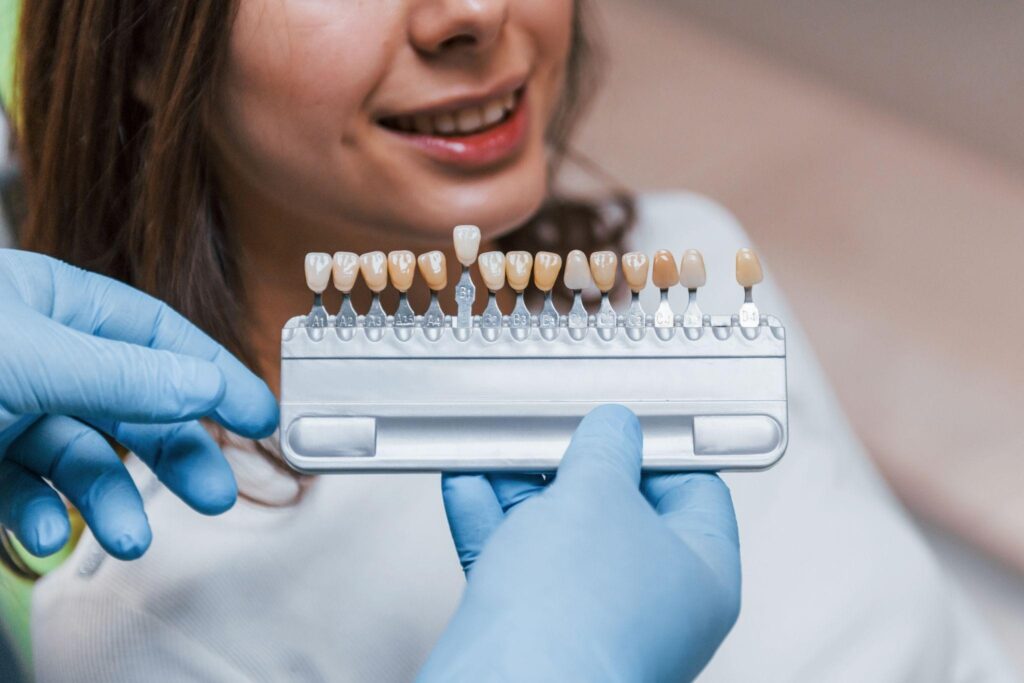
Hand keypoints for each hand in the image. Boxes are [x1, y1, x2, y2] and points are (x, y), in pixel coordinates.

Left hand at [0, 250, 277, 559]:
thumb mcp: (34, 361)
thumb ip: (123, 376)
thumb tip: (210, 386)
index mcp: (52, 302)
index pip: (157, 335)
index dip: (214, 374)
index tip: (261, 416)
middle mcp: (35, 351)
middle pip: (130, 403)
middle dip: (173, 452)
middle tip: (216, 493)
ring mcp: (4, 406)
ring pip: (78, 456)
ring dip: (107, 501)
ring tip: (126, 541)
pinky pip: (23, 490)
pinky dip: (39, 517)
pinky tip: (42, 535)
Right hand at [421, 405, 740, 682]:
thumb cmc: (574, 609)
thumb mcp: (598, 495)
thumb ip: (607, 448)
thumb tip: (614, 427)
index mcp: (700, 574)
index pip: (693, 489)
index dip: (655, 445)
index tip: (619, 416)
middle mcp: (652, 603)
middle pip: (617, 510)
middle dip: (572, 463)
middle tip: (547, 425)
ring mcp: (592, 621)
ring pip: (559, 535)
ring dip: (521, 485)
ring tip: (494, 443)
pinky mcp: (536, 633)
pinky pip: (517, 563)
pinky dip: (491, 520)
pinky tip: (465, 481)